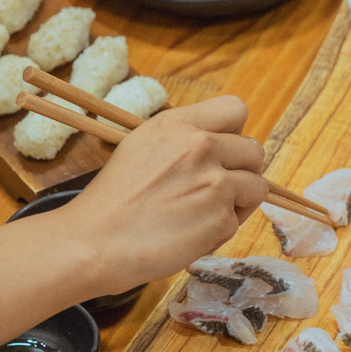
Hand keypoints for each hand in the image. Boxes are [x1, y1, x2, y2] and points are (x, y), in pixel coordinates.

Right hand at [64, 96, 267, 293]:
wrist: (94, 242)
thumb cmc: (112, 201)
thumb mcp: (141, 146)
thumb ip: (182, 138)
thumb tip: (216, 141)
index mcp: (179, 124)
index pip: (235, 109)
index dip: (234, 132)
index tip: (223, 151)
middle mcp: (201, 147)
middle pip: (254, 150)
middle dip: (242, 170)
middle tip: (215, 189)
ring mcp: (215, 183)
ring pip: (256, 187)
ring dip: (238, 202)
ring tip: (205, 214)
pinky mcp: (221, 219)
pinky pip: (237, 221)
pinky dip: (220, 231)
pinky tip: (190, 235)